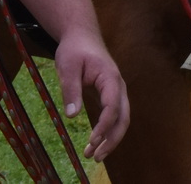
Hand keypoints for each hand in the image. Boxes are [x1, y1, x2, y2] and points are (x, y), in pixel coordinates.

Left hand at [52, 26, 129, 160]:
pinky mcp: (109, 95)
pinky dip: (107, 131)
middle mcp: (118, 86)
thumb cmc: (74, 49)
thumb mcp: (67, 66)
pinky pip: (113, 116)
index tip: (92, 140)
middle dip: (112, 139)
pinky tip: (95, 142)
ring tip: (94, 155)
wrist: (81, 35)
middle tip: (96, 156)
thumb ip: (71, 90)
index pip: (112, 106)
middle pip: (123, 117)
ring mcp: (116, 91)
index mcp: (110, 78)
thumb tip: (72, 115)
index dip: (104, 125)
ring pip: (121, 118)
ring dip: (110, 138)